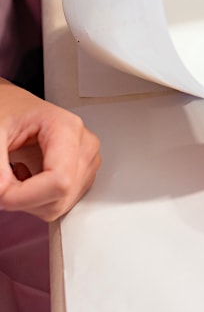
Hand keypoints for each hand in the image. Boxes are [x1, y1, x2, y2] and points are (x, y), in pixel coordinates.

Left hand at [0, 80, 100, 220]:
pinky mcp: (83, 175)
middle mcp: (84, 145)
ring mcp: (87, 161)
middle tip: (3, 182)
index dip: (25, 196)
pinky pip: (61, 203)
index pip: (59, 180)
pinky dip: (38, 200)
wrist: (12, 107)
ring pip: (61, 205)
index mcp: (67, 127)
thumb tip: (2, 194)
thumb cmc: (7, 110)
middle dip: (24, 200)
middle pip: (61, 196)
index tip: (1, 192)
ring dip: (30, 201)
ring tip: (17, 175)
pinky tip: (29, 179)